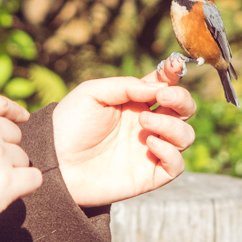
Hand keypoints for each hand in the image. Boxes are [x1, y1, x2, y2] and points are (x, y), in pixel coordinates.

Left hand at [52, 64, 195, 207]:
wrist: (56, 161)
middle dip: (181, 99)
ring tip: (144, 122)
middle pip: (184, 109)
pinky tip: (149, 143)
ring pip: (185, 136)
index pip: (165, 85)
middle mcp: (147, 124)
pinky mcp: (149, 174)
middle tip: (163, 96)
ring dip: (172, 125)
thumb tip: (158, 87)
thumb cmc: (70, 124)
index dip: (174, 75)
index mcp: (135, 102)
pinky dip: (170, 152)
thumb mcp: (92, 93)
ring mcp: (150, 149)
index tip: (174, 67)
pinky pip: (177, 165)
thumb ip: (126, 86)